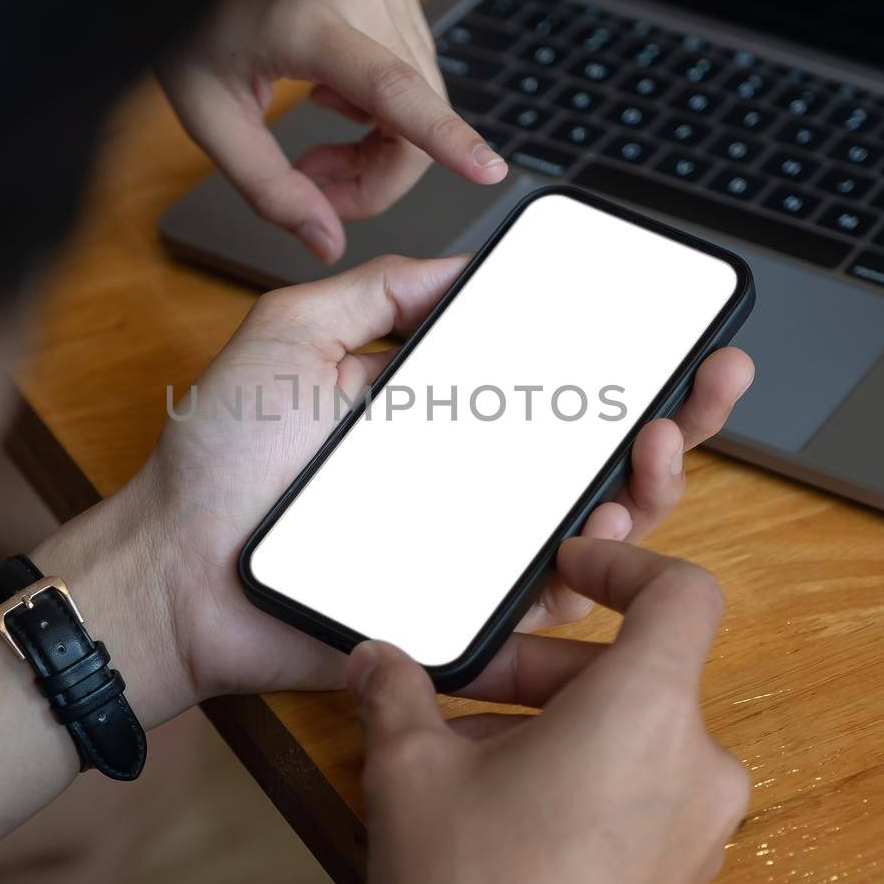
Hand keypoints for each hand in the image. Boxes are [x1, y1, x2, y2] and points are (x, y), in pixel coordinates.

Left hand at [47, 253, 750, 715]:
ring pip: (593, 533)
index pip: (556, 388)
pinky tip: (605, 536)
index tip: (675, 330)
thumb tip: (460, 264)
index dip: (623, 363)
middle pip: (599, 458)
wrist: (173, 570)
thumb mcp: (292, 336)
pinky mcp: (458, 619)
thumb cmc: (219, 462)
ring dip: (649, 491)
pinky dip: (592, 587)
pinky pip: (542, 614)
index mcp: (445, 419)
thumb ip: (376, 295)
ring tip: (657, 446)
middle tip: (709, 382)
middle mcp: (472, 484)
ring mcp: (470, 552)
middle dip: (677, 419)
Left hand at [158, 0, 508, 261]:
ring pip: (422, 94)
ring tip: (318, 142)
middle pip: (415, 112)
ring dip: (379, 140)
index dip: (444, 137)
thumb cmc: (192, 23)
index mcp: (306, 22)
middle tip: (318, 186)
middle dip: (377, 171)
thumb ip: (268, 188)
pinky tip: (332, 94)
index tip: (485, 169)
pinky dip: (382, 102)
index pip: (392, 89)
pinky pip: (413, 64)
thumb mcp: (209, 116)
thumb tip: (326, 240)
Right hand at [351, 537, 749, 883]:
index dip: (624, 564)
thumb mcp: (411, 775)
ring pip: (631, 738)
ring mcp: (696, 833)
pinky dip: (580, 779)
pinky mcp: (679, 883)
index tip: (569, 568)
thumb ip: (397, 694)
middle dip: (544, 668)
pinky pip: (638, 796)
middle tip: (467, 683)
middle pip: (639, 672)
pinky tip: (498, 812)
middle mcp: (696, 767)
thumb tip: (375, 660)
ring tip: (462, 755)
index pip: (682, 594)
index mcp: (648, 713)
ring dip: (553, 726)